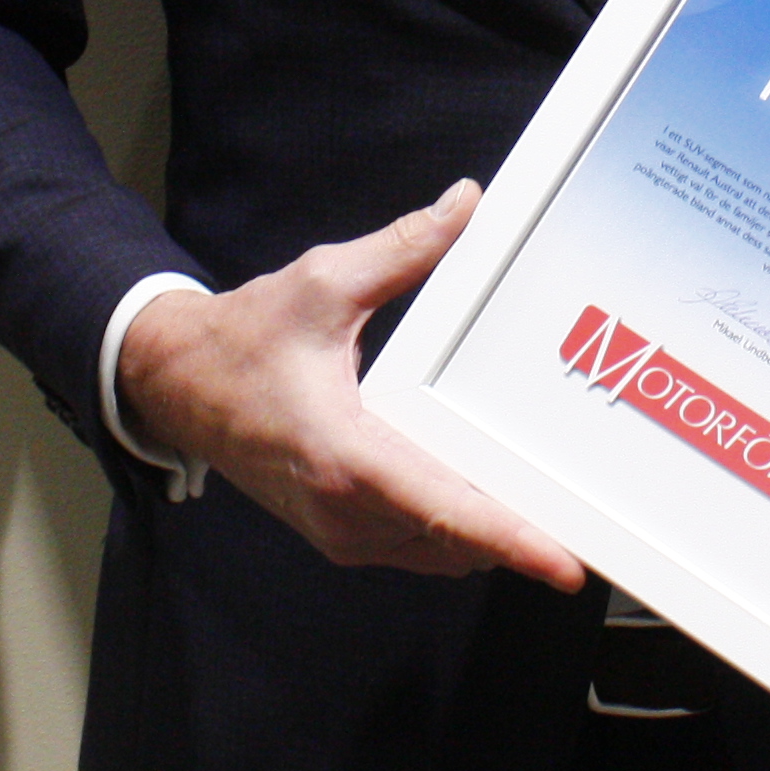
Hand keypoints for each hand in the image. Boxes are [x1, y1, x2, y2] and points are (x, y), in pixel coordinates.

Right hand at [114, 179, 587, 590]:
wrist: (176, 383)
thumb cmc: (244, 338)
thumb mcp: (324, 282)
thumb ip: (404, 248)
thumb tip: (466, 207)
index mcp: (345, 456)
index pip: (445, 509)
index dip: (512, 539)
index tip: (565, 563)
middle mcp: (345, 511)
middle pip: (457, 539)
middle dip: (523, 531)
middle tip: (593, 519)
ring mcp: (341, 532)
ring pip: (441, 551)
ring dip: (491, 532)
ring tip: (554, 505)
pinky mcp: (339, 534)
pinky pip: (417, 545)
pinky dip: (457, 528)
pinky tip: (490, 495)